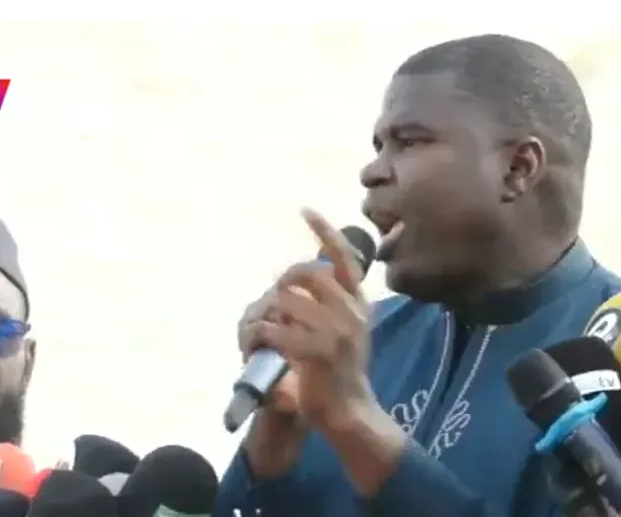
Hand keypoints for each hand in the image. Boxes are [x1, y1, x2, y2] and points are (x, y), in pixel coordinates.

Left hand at [240, 208, 372, 427]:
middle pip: (307, 274)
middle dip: (285, 281)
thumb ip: (337, 301)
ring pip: (285, 301)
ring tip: (264, 329)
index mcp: (360, 304)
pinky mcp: (313, 351)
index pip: (344, 258)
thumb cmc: (345, 370)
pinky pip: (274, 328)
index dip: (325, 232)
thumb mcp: (352, 329)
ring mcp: (334, 331)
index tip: (305, 211)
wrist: (350, 410)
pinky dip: (260, 334)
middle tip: (276, 295)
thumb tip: (312, 270)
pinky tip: (261, 344)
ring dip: (267, 313)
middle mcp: (351, 313)